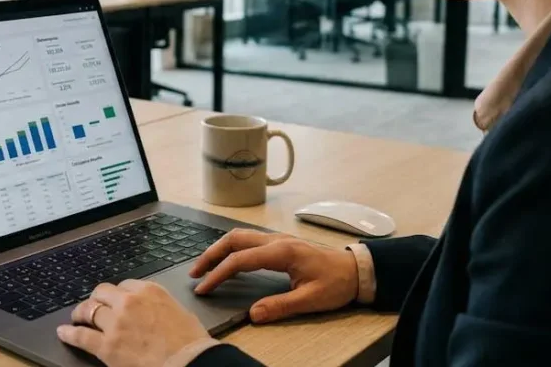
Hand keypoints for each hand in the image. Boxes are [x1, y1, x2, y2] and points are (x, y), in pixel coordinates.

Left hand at [58, 280, 209, 366]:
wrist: (188, 362)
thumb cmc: (191, 342)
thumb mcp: (179, 312)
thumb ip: (161, 306)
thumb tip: (156, 311)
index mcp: (149, 291)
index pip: (124, 285)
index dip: (117, 295)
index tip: (115, 301)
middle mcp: (129, 302)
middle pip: (102, 292)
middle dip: (97, 300)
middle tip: (93, 307)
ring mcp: (115, 323)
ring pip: (89, 310)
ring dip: (81, 314)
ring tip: (76, 318)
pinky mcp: (107, 345)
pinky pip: (81, 336)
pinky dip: (69, 333)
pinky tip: (63, 332)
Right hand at [189, 229, 362, 322]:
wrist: (355, 270)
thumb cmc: (336, 283)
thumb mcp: (311, 300)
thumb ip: (281, 306)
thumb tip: (253, 314)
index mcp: (282, 252)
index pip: (240, 260)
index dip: (218, 274)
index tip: (204, 288)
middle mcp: (276, 240)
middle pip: (234, 240)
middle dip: (210, 255)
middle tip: (194, 273)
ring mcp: (277, 239)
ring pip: (240, 236)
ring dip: (219, 249)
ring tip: (205, 267)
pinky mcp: (280, 243)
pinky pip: (248, 240)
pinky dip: (231, 248)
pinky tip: (227, 260)